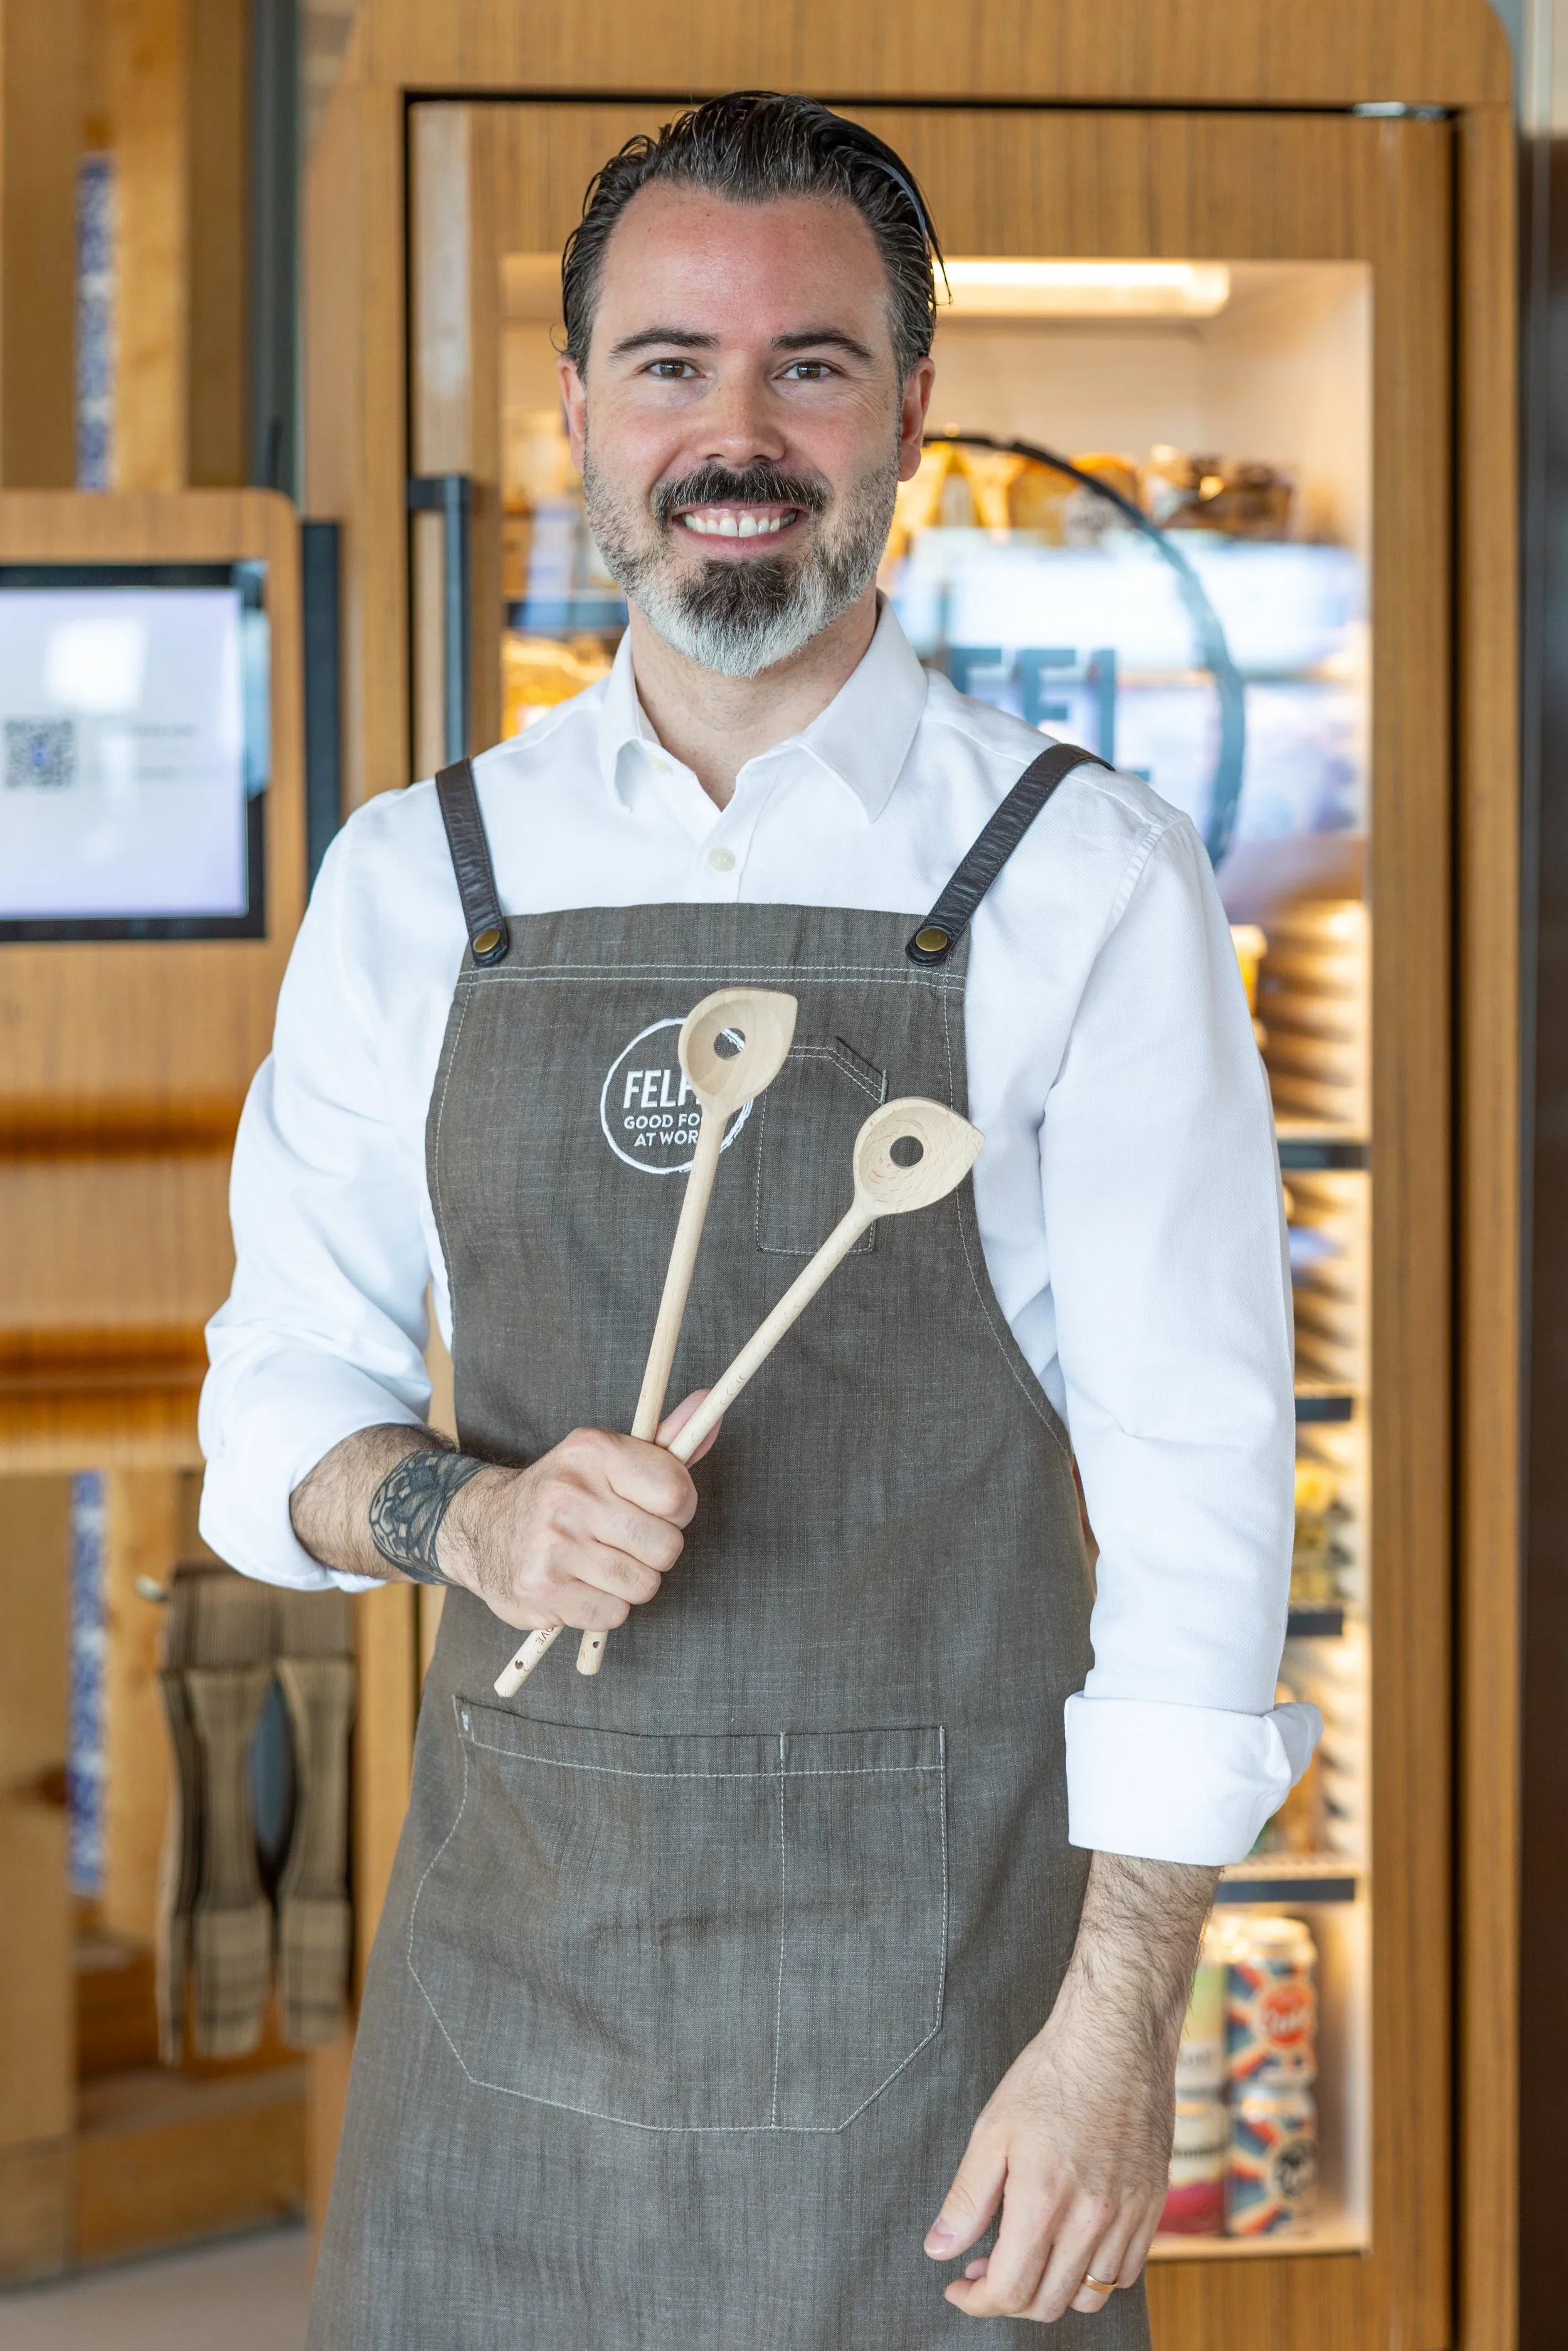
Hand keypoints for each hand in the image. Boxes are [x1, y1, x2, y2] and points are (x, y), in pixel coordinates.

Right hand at [436, 1390, 719, 1633]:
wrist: (484, 1528)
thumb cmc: (566, 1493)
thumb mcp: (609, 1456)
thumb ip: (666, 1442)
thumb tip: (708, 1406)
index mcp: (592, 1452)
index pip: (677, 1494)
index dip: (679, 1509)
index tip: (656, 1507)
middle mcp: (569, 1494)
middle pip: (667, 1547)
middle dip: (654, 1549)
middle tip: (623, 1537)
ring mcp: (552, 1544)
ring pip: (644, 1585)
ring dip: (630, 1580)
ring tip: (600, 1560)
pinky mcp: (542, 1590)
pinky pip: (614, 1614)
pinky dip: (605, 1605)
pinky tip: (581, 1583)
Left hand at [924, 1852, 1214, 2323]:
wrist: (1116, 2034)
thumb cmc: (1051, 2074)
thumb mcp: (992, 2130)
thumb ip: (966, 2198)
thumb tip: (940, 2249)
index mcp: (1044, 2201)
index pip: (1009, 2290)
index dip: (976, 2300)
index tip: (958, 2286)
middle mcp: (1092, 2218)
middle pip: (1048, 2303)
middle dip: (1008, 2297)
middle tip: (984, 2267)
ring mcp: (1129, 2214)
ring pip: (1090, 2294)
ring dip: (1052, 2290)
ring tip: (1028, 2256)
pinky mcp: (1153, 2203)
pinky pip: (1126, 2269)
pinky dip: (1094, 2272)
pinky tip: (1070, 2241)